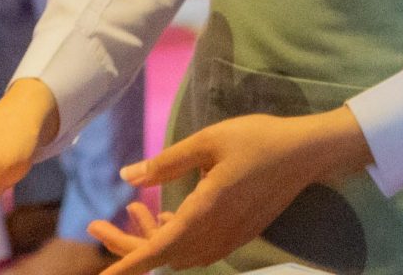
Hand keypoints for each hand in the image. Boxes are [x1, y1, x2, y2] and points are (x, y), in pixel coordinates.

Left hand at [88, 109, 372, 274]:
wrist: (306, 153)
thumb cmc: (258, 139)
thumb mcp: (208, 141)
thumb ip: (166, 163)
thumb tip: (128, 177)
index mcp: (207, 211)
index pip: (159, 249)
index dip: (128, 263)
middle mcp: (218, 232)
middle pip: (165, 255)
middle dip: (127, 246)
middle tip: (95, 224)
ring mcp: (231, 236)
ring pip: (181, 254)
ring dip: (152, 240)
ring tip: (133, 211)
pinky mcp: (240, 233)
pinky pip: (199, 248)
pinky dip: (175, 239)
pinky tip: (167, 216)